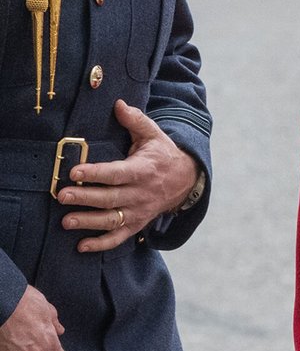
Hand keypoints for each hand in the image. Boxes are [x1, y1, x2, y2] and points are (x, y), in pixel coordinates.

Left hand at [57, 100, 198, 252]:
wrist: (186, 180)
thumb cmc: (163, 154)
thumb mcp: (154, 135)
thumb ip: (135, 120)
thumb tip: (118, 104)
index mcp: (143, 169)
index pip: (117, 173)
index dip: (96, 173)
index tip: (75, 172)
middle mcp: (141, 193)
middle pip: (110, 198)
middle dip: (85, 198)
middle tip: (62, 195)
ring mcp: (139, 210)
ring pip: (112, 219)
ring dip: (88, 222)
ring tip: (65, 221)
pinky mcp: (137, 223)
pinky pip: (119, 237)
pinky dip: (101, 244)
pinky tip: (81, 245)